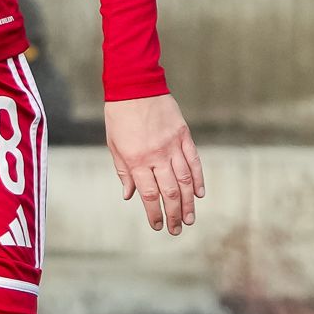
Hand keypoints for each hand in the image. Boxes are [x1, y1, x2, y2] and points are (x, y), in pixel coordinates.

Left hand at [104, 91, 202, 238]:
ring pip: (184, 180)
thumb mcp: (114, 144)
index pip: (149, 195)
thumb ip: (123, 171)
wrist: (135, 85)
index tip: (158, 226)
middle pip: (169, 192)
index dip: (154, 213)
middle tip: (178, 229)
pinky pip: (193, 161)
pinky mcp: (183, 135)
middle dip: (174, 214)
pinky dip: (198, 178)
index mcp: (136, 160)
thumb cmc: (119, 115)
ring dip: (189, 202)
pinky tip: (200, 193)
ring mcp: (172, 145)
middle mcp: (156, 155)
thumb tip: (129, 195)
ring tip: (191, 218)